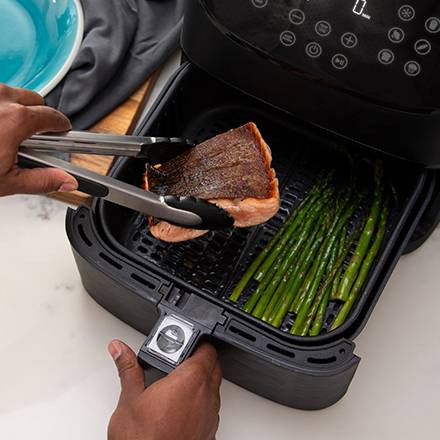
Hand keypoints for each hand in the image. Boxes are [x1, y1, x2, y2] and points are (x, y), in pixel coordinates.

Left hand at [0, 84, 77, 195]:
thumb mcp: (6, 181)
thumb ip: (42, 180)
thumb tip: (67, 181)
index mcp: (15, 119)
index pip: (53, 117)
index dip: (61, 127)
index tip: (63, 132)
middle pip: (34, 100)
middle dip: (35, 117)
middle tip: (25, 139)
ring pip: (11, 94)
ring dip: (11, 109)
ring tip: (0, 134)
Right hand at [107, 340, 221, 439]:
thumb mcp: (130, 398)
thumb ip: (128, 368)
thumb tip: (119, 350)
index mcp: (190, 380)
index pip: (207, 349)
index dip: (198, 342)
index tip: (185, 343)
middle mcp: (206, 395)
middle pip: (213, 365)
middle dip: (200, 359)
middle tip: (179, 361)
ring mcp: (210, 415)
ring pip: (213, 387)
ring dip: (201, 381)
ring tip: (178, 383)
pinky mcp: (210, 431)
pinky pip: (211, 408)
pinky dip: (201, 402)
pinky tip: (182, 407)